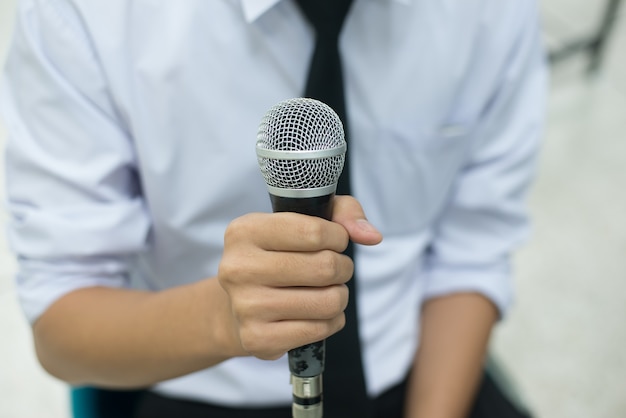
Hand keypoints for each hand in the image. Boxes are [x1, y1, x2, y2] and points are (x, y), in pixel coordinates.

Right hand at [218, 196, 381, 359]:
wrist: (237, 305)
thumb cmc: (278, 255)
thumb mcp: (303, 219)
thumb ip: (342, 212)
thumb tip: (371, 236)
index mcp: (245, 231)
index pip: (314, 232)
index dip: (338, 238)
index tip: (335, 241)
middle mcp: (238, 268)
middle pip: (325, 267)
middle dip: (342, 267)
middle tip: (335, 269)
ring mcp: (245, 306)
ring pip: (328, 301)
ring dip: (339, 296)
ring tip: (328, 291)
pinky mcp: (257, 338)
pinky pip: (319, 330)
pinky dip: (330, 322)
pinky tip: (317, 314)